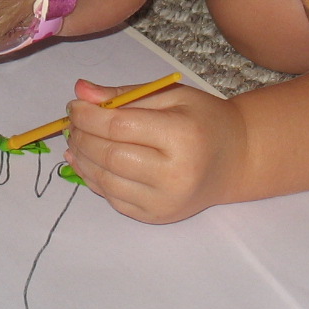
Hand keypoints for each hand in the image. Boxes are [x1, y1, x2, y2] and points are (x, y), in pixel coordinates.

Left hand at [62, 79, 249, 223]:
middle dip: (82, 137)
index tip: (74, 105)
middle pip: (110, 156)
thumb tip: (80, 91)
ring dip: (82, 159)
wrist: (236, 160)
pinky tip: (86, 162)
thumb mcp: (171, 96)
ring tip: (75, 141)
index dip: (89, 117)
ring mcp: (165, 201)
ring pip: (106, 181)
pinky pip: (113, 199)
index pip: (121, 128)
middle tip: (72, 123)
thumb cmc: (203, 121)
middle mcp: (175, 174)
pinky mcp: (156, 216)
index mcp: (182, 136)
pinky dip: (93, 179)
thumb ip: (125, 95)